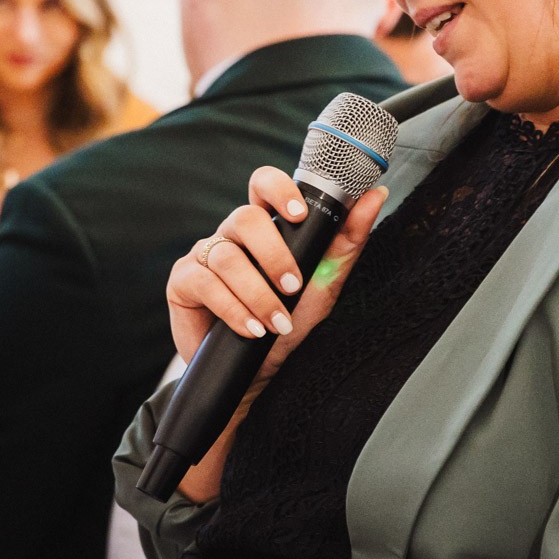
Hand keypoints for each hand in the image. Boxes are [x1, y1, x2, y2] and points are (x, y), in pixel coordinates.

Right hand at [164, 167, 386, 500]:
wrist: (254, 375)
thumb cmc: (288, 325)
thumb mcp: (323, 286)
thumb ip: (347, 242)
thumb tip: (375, 196)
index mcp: (265, 227)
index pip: (264, 184)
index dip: (278, 189)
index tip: (300, 214)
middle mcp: (232, 235)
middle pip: (245, 217)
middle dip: (274, 254)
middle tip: (293, 286)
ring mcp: (205, 255)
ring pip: (226, 256)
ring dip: (257, 293)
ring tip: (276, 322)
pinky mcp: (182, 281)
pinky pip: (204, 283)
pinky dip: (233, 309)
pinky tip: (251, 329)